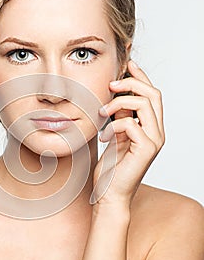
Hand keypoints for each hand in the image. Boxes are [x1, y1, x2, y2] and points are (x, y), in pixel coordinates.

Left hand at [92, 60, 164, 207]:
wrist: (109, 195)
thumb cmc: (110, 168)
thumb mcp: (114, 135)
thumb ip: (119, 117)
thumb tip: (116, 95)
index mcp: (150, 127)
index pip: (152, 95)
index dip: (141, 77)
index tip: (126, 65)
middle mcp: (157, 132)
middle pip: (153, 94)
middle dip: (131, 83)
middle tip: (110, 84)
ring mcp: (154, 141)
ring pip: (145, 105)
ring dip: (119, 103)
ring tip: (101, 113)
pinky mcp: (146, 150)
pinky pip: (131, 124)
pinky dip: (114, 126)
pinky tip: (103, 138)